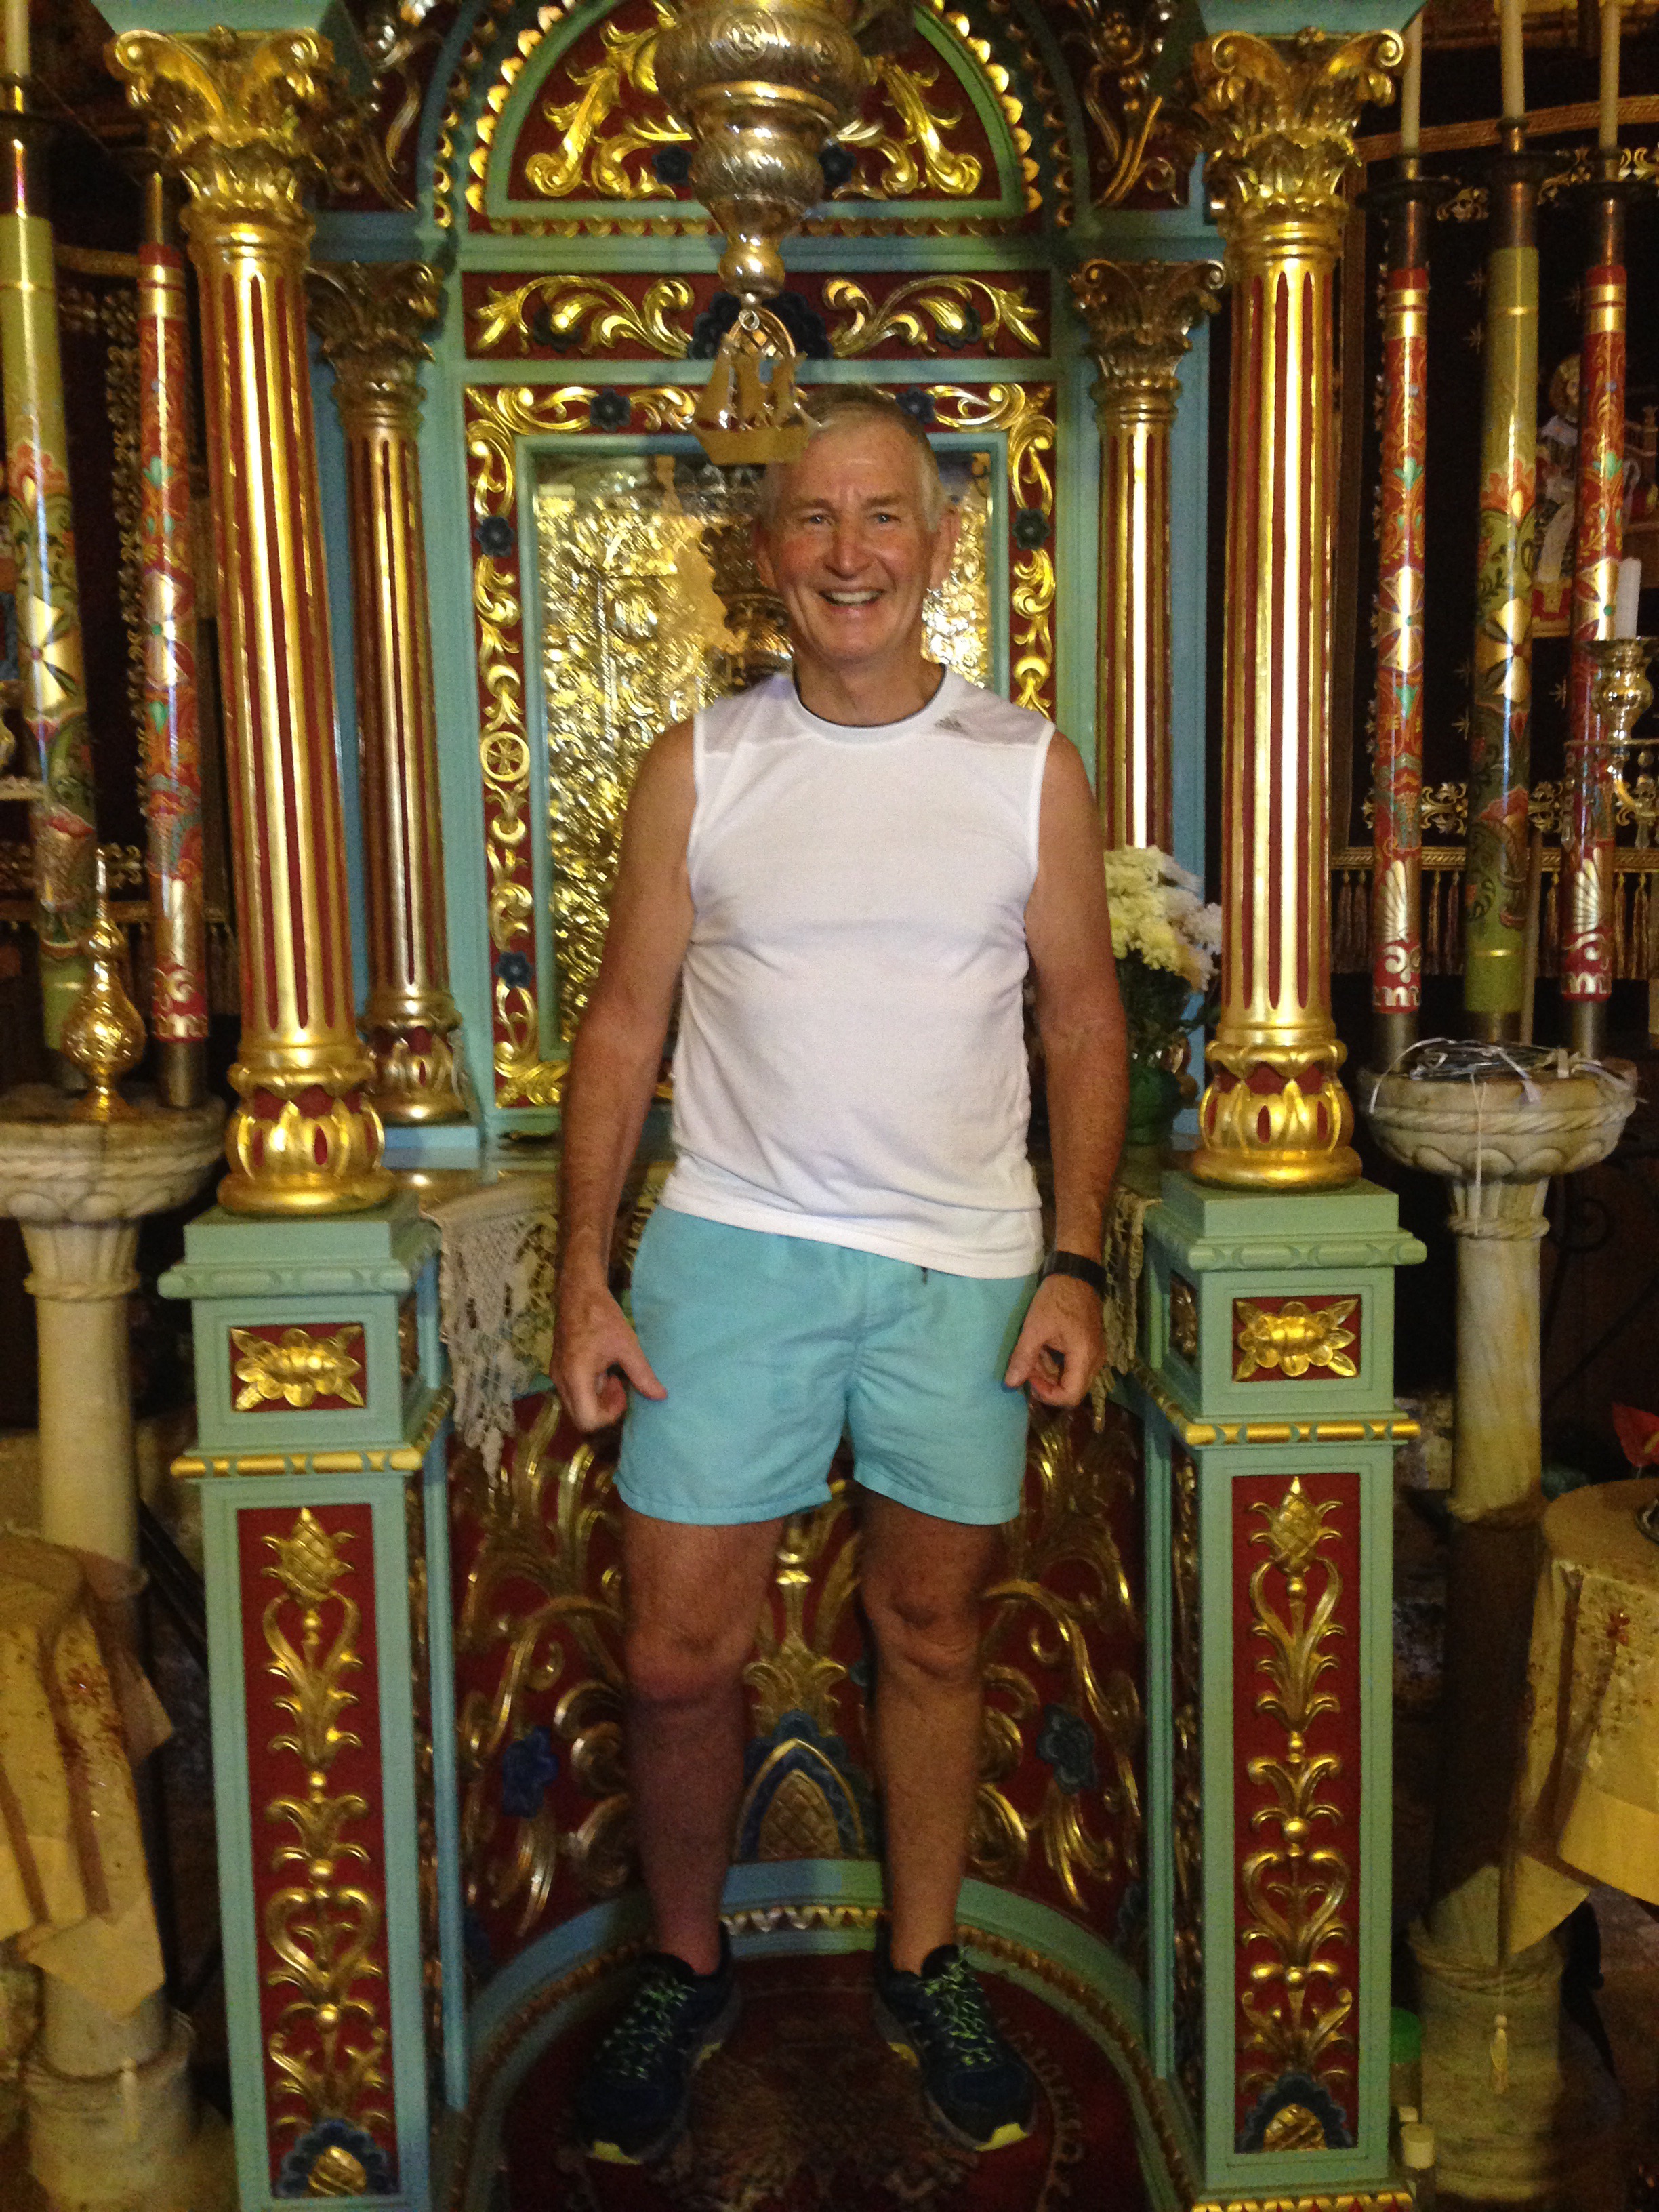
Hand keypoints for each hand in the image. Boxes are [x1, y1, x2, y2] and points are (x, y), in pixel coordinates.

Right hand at [550, 1270, 665, 1430]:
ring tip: (614, 1376)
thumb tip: (661, 1396)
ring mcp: (557, 1375)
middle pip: (580, 1417)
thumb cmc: (603, 1316)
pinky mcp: (558, 1368)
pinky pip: (573, 1392)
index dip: (609, 1414)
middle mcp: (561, 1380)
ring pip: (576, 1405)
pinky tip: (604, 1369)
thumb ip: (643, 1375)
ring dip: (598, 1399)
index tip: (623, 1391)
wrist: (579, 1292)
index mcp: (576, 1377)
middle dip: (604, 1408)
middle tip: (621, 1386)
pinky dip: (590, 1389)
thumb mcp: (627, 1346)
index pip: (587, 1420)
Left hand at [1003, 1273, 1104, 1408]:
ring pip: (1071, 1377)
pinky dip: (1056, 1362)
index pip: (1070, 1395)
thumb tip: (1011, 1384)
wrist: (1075, 1273)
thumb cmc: (1056, 1299)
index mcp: (1085, 1356)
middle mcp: (1095, 1359)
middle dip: (1046, 1382)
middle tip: (1027, 1365)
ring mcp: (1094, 1352)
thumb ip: (1023, 1358)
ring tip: (1031, 1354)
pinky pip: (1073, 1365)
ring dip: (1049, 1371)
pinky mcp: (1090, 1345)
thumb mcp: (1034, 1328)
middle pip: (1071, 1388)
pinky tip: (1041, 1348)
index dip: (1047, 1394)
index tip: (1029, 1379)